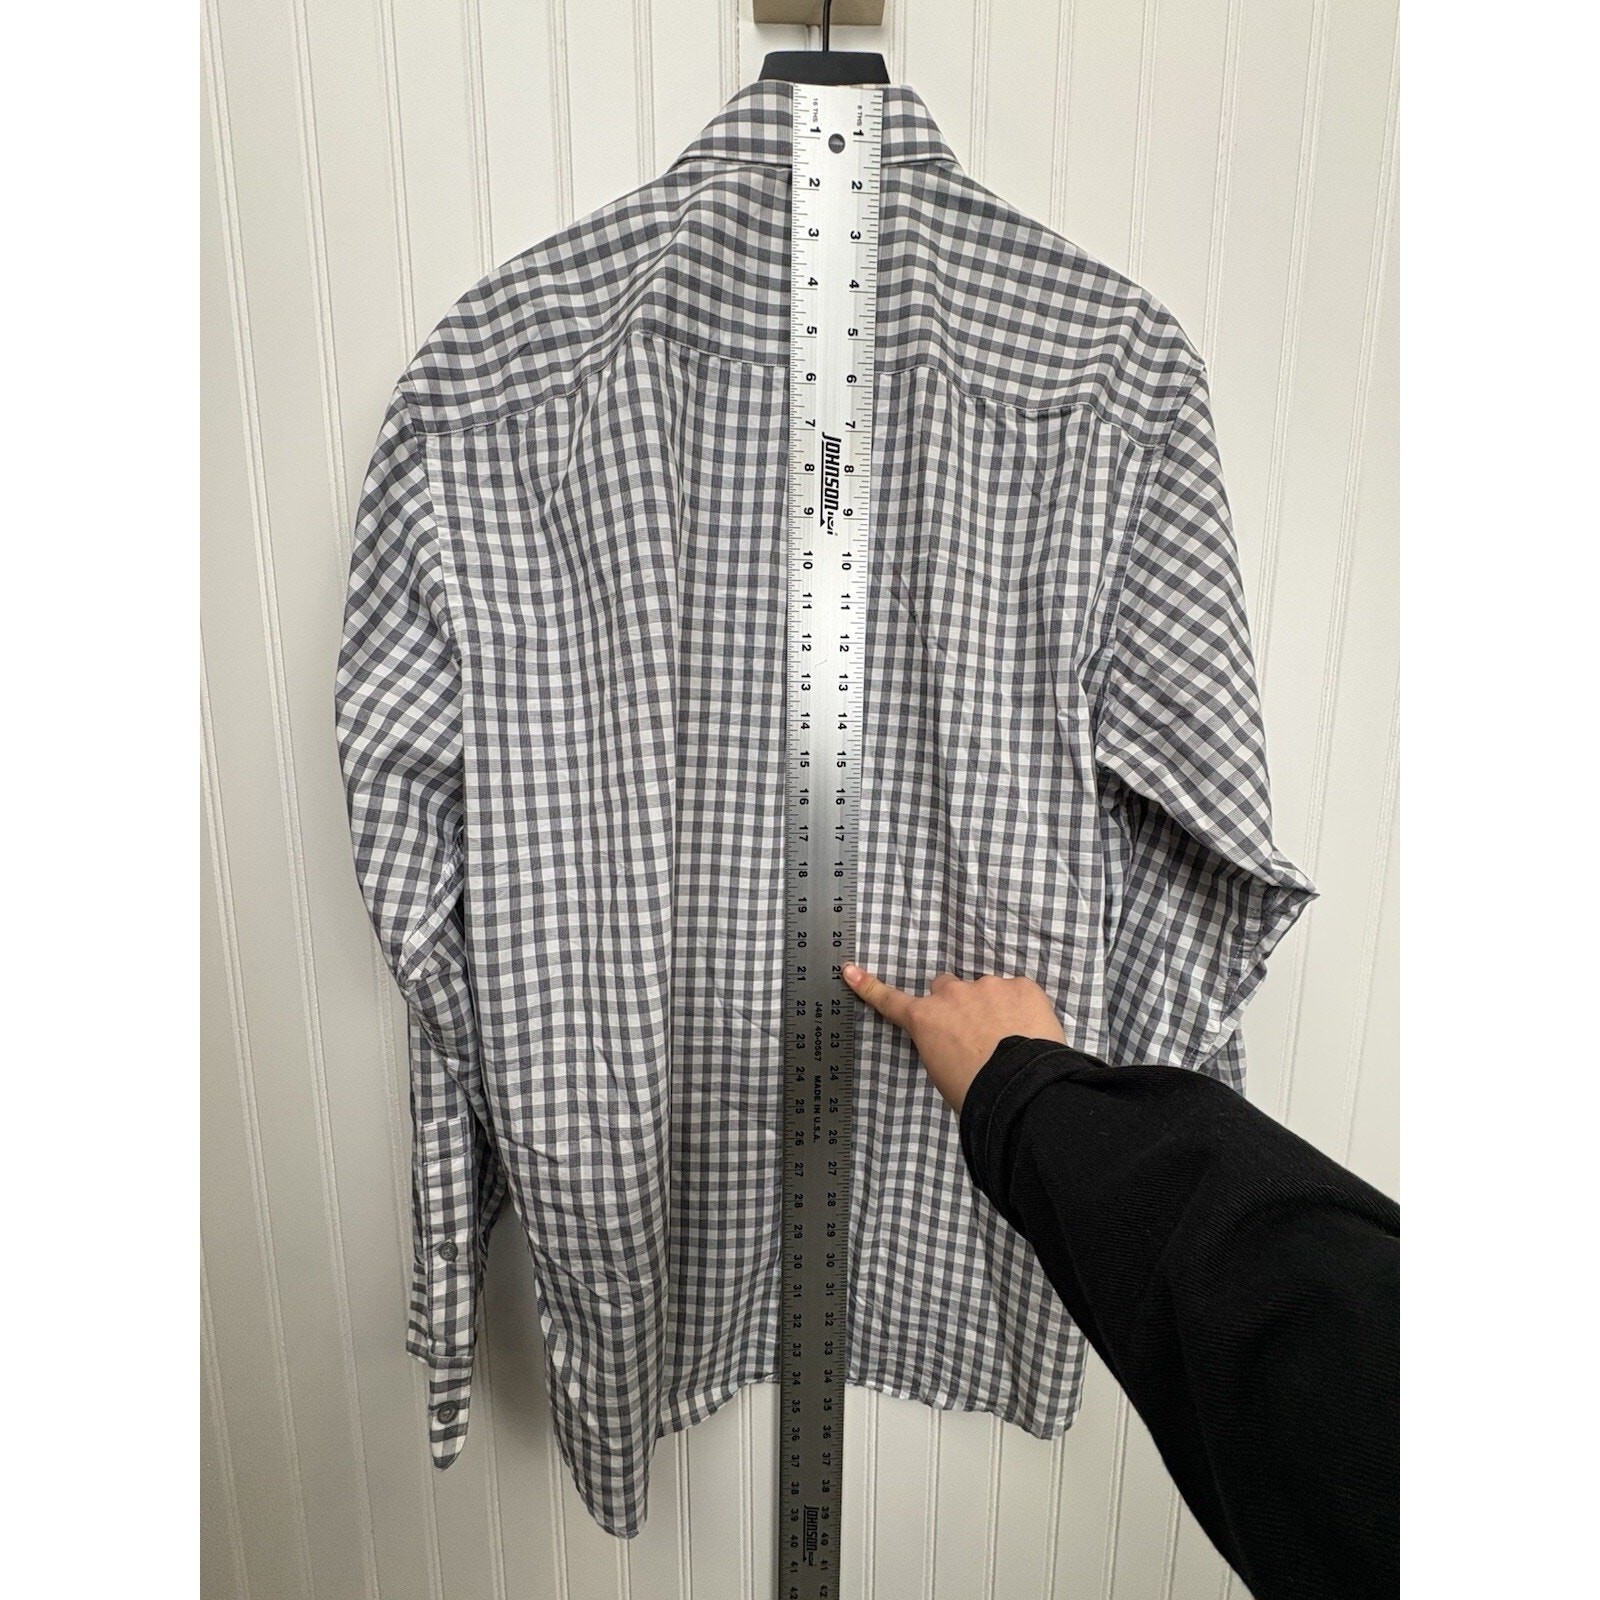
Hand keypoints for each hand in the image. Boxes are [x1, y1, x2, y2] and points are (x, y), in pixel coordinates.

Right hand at [841, 963, 1066, 1113]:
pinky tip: (1030, 1032)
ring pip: (986, 990)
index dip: (868, 985)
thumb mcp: (942, 1072)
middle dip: (956, 1002)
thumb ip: (940, 1043)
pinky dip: (1023, 1009)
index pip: (890, 1000)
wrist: (1020, 1087)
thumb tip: (955, 1040)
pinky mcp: (1022, 985)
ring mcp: (988, 986)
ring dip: (993, 1007)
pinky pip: (1019, 992)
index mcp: (926, 1019)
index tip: (850, 969)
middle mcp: (952, 994)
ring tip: (1011, 1039)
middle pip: (946, 986)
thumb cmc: (975, 1091)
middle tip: (974, 1030)